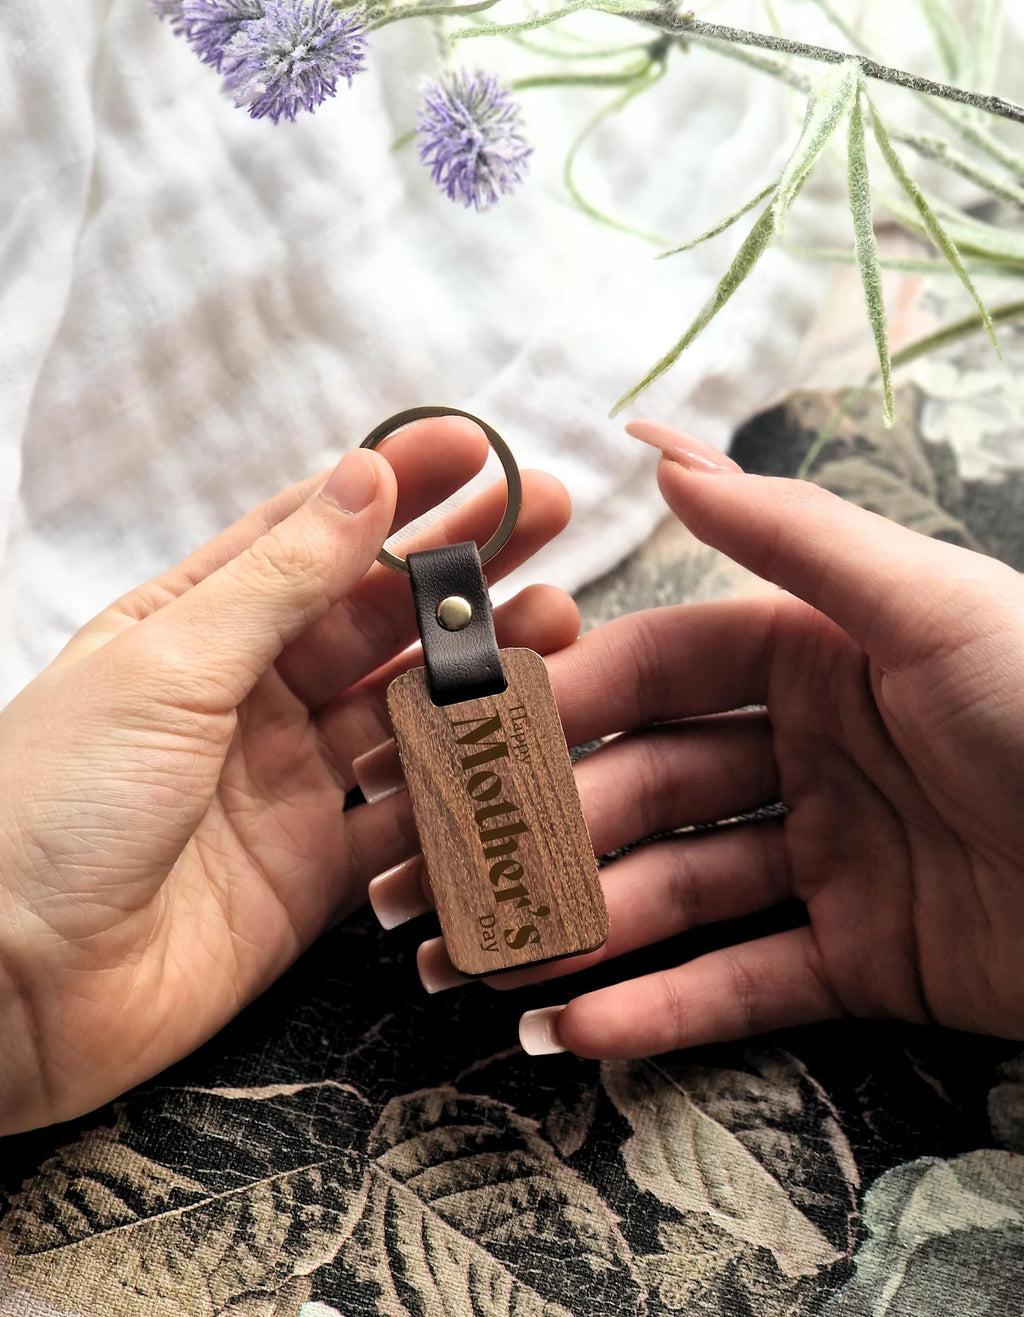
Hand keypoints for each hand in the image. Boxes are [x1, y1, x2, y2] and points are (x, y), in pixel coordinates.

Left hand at [0, 417, 576, 1131]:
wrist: (7, 988)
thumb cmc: (50, 805)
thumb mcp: (167, 667)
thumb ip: (279, 581)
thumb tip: (363, 479)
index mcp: (194, 624)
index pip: (314, 534)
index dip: (397, 486)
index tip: (477, 450)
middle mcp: (250, 694)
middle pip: (378, 615)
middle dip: (465, 566)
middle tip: (553, 519)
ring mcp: (289, 780)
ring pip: (408, 706)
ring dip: (481, 666)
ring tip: (558, 623)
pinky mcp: (318, 865)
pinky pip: (409, 814)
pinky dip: (465, 781)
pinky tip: (521, 740)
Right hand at [391, 421, 1023, 1056]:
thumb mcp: (925, 605)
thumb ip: (788, 531)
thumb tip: (656, 447)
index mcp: (813, 655)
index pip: (655, 675)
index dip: (561, 709)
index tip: (465, 745)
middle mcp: (808, 753)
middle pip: (647, 793)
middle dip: (546, 837)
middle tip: (442, 885)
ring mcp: (831, 861)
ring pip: (678, 896)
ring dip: (582, 936)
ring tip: (486, 974)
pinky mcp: (862, 959)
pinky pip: (746, 984)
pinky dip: (666, 1011)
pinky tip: (579, 1034)